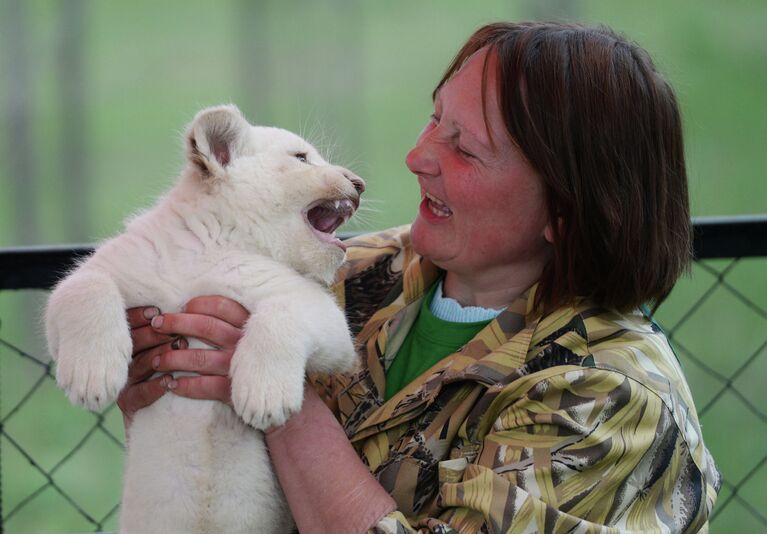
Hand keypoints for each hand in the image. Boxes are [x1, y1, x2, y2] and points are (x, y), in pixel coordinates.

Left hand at [116, 296, 249, 427]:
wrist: (280, 398)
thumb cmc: (260, 361)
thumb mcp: (256, 336)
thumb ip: (235, 323)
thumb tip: (199, 310)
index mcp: (250, 327)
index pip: (222, 307)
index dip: (198, 305)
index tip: (182, 307)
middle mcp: (244, 344)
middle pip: (205, 327)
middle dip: (176, 323)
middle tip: (156, 325)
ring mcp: (239, 368)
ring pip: (199, 358)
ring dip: (172, 358)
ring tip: (156, 361)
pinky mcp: (234, 391)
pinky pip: (203, 387)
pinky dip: (184, 385)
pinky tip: (171, 384)